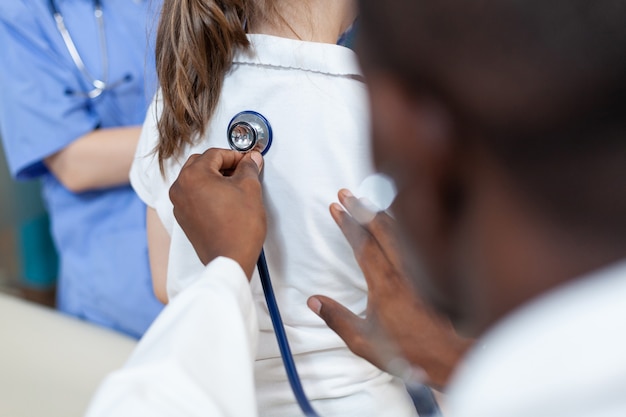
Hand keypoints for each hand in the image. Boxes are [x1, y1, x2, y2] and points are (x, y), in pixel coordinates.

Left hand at [169, 148, 265, 278]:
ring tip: (235, 186)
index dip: (234, 155)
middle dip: (222, 164)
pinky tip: (226, 200)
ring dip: (214, 178)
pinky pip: (193, 196)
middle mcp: (180, 188)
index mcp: (193, 176)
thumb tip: (250, 160)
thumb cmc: (238, 228)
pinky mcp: (184, 219)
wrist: (230, 259)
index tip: (247, 160)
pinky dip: (207, 192)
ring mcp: (179, 205)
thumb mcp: (250, 189)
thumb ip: (249, 168)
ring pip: (196, 180)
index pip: (215, 154)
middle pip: (201, 164)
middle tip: (241, 170)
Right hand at [308, 189, 470, 388]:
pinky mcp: (436, 273)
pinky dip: (405, 223)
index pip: (362, 243)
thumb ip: (336, 318)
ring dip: (382, 212)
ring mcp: (423, 270)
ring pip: (403, 230)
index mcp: (385, 284)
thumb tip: (313, 301)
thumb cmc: (409, 352)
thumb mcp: (364, 342)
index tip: (335, 206)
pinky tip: (400, 219)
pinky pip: (419, 239)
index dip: (347, 222)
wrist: (453, 358)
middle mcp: (405, 270)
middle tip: (346, 193)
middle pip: (381, 228)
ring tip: (367, 199)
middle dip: (362, 208)